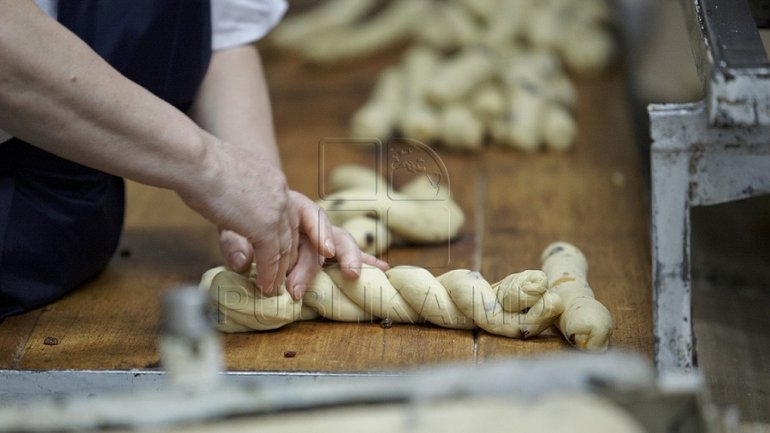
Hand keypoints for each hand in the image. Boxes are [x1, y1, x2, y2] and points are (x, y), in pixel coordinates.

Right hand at [178, 138, 298, 295]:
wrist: (195, 160)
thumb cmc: (198, 163)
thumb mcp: (226, 180)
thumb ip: (236, 201)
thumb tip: (230, 208)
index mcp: (273, 179)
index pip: (288, 214)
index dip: (285, 236)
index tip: (280, 254)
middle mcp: (281, 193)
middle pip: (292, 232)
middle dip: (289, 257)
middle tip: (282, 277)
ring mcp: (276, 210)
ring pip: (285, 248)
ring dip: (279, 271)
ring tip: (272, 287)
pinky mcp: (266, 226)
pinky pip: (272, 258)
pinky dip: (269, 274)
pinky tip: (264, 285)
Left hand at [217, 188, 388, 299]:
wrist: (248, 201)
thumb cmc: (241, 212)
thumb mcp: (232, 223)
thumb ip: (236, 242)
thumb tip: (242, 262)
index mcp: (292, 205)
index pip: (310, 216)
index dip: (319, 234)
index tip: (324, 251)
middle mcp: (310, 220)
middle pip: (325, 236)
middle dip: (322, 260)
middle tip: (303, 287)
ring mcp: (320, 235)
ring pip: (339, 244)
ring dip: (348, 260)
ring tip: (355, 275)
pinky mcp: (324, 250)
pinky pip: (345, 254)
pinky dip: (364, 261)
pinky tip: (383, 270)